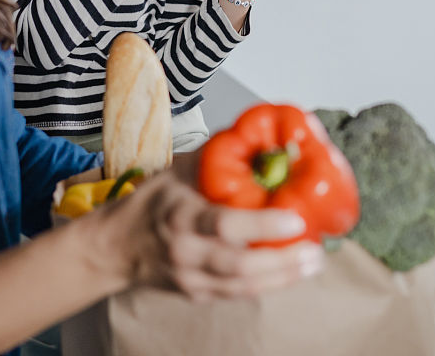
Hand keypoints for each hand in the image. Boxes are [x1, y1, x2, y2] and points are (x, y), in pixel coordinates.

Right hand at [98, 152, 324, 300]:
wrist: (118, 246)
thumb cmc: (153, 201)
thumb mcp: (178, 171)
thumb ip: (217, 158)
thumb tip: (261, 139)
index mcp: (180, 216)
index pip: (224, 225)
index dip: (262, 225)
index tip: (296, 220)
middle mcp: (185, 252)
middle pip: (239, 265)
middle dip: (283, 261)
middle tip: (316, 250)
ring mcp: (191, 278)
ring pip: (243, 286)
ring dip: (283, 277)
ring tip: (313, 262)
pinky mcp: (197, 294)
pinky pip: (238, 294)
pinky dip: (268, 285)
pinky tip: (291, 273)